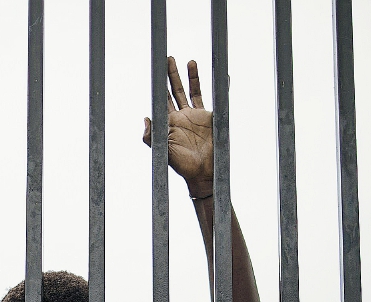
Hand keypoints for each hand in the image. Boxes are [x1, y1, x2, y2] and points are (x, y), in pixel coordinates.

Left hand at [142, 58, 213, 197]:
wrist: (202, 173)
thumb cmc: (181, 165)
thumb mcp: (163, 151)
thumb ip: (152, 137)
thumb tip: (146, 117)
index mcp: (169, 122)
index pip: (162, 98)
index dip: (159, 85)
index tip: (156, 70)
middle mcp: (182, 116)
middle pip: (176, 90)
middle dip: (172, 75)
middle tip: (168, 58)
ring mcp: (197, 116)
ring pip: (193, 91)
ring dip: (192, 77)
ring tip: (190, 61)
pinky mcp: (211, 118)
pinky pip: (216, 99)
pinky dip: (222, 88)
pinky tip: (224, 76)